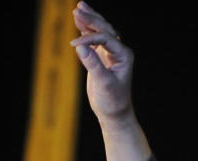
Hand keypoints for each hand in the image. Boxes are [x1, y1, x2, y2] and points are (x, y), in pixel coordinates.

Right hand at [71, 2, 134, 124]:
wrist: (113, 112)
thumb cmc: (112, 100)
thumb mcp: (103, 84)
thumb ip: (93, 65)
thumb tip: (80, 47)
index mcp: (124, 56)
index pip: (106, 38)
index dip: (89, 39)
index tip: (73, 45)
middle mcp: (120, 51)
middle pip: (105, 29)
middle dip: (92, 18)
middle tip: (78, 8)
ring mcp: (111, 53)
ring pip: (100, 31)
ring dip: (89, 20)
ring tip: (78, 8)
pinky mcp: (102, 57)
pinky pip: (94, 39)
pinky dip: (86, 30)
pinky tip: (78, 22)